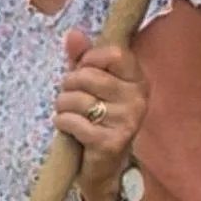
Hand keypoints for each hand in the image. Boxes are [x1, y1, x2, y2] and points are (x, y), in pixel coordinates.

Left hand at [54, 28, 148, 200]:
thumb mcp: (90, 84)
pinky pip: (73, 121)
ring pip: (77, 99)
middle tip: (70, 95)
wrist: (105, 166)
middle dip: (69, 85)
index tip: (83, 69)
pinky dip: (63, 122)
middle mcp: (137, 100)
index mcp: (138, 81)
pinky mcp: (110, 142)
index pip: (114, 53)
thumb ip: (82, 57)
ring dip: (63, 105)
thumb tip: (73, 33)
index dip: (89, 59)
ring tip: (69, 112)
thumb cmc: (96, 117)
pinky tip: (69, 128)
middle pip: (89, 76)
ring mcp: (126, 122)